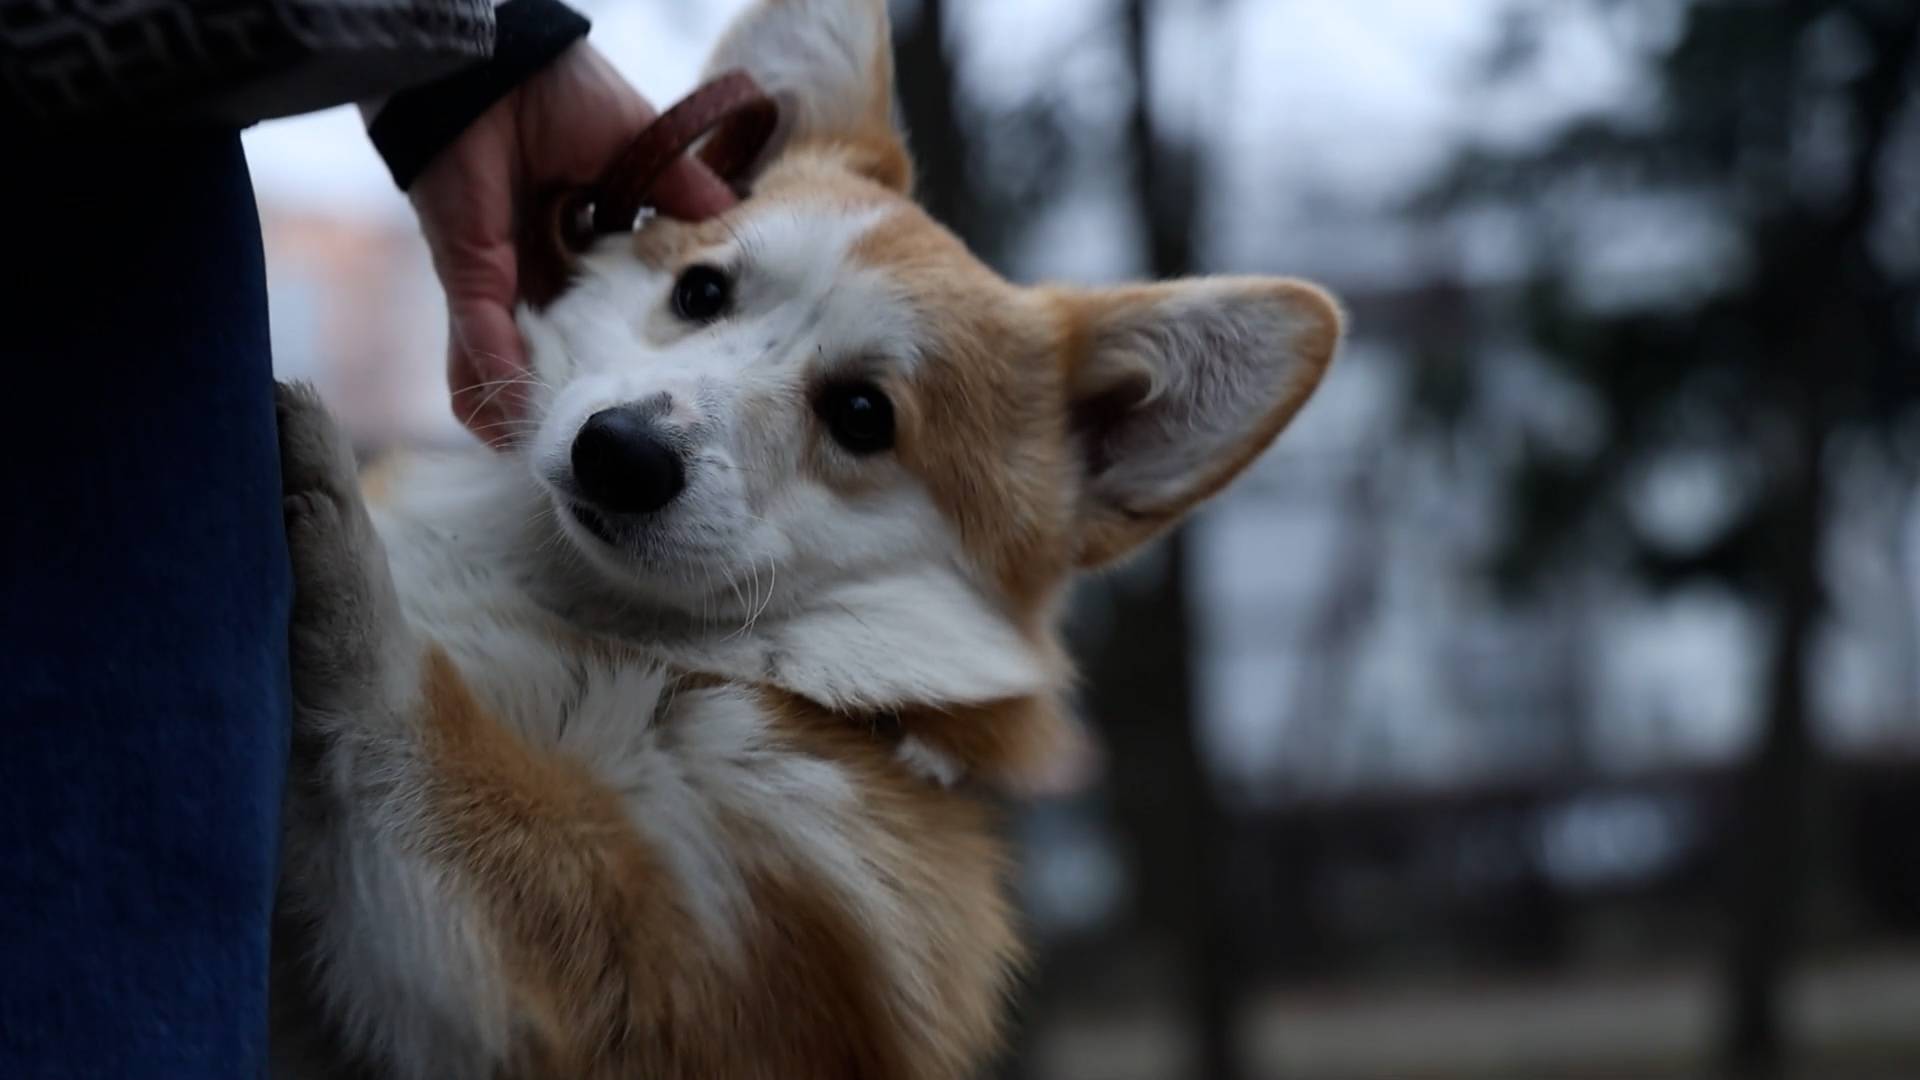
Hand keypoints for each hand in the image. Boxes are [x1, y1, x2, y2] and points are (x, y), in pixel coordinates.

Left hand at [410, 44, 736, 444]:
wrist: (494, 69)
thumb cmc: (566, 93)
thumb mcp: (646, 149)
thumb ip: (687, 197)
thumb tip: (738, 231)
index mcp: (585, 229)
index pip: (605, 299)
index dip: (624, 341)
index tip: (653, 386)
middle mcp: (540, 257)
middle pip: (557, 338)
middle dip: (569, 388)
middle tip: (594, 441)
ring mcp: (500, 269)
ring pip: (512, 351)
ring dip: (522, 400)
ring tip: (544, 456)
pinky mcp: (469, 268)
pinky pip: (480, 333)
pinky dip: (489, 374)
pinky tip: (502, 421)